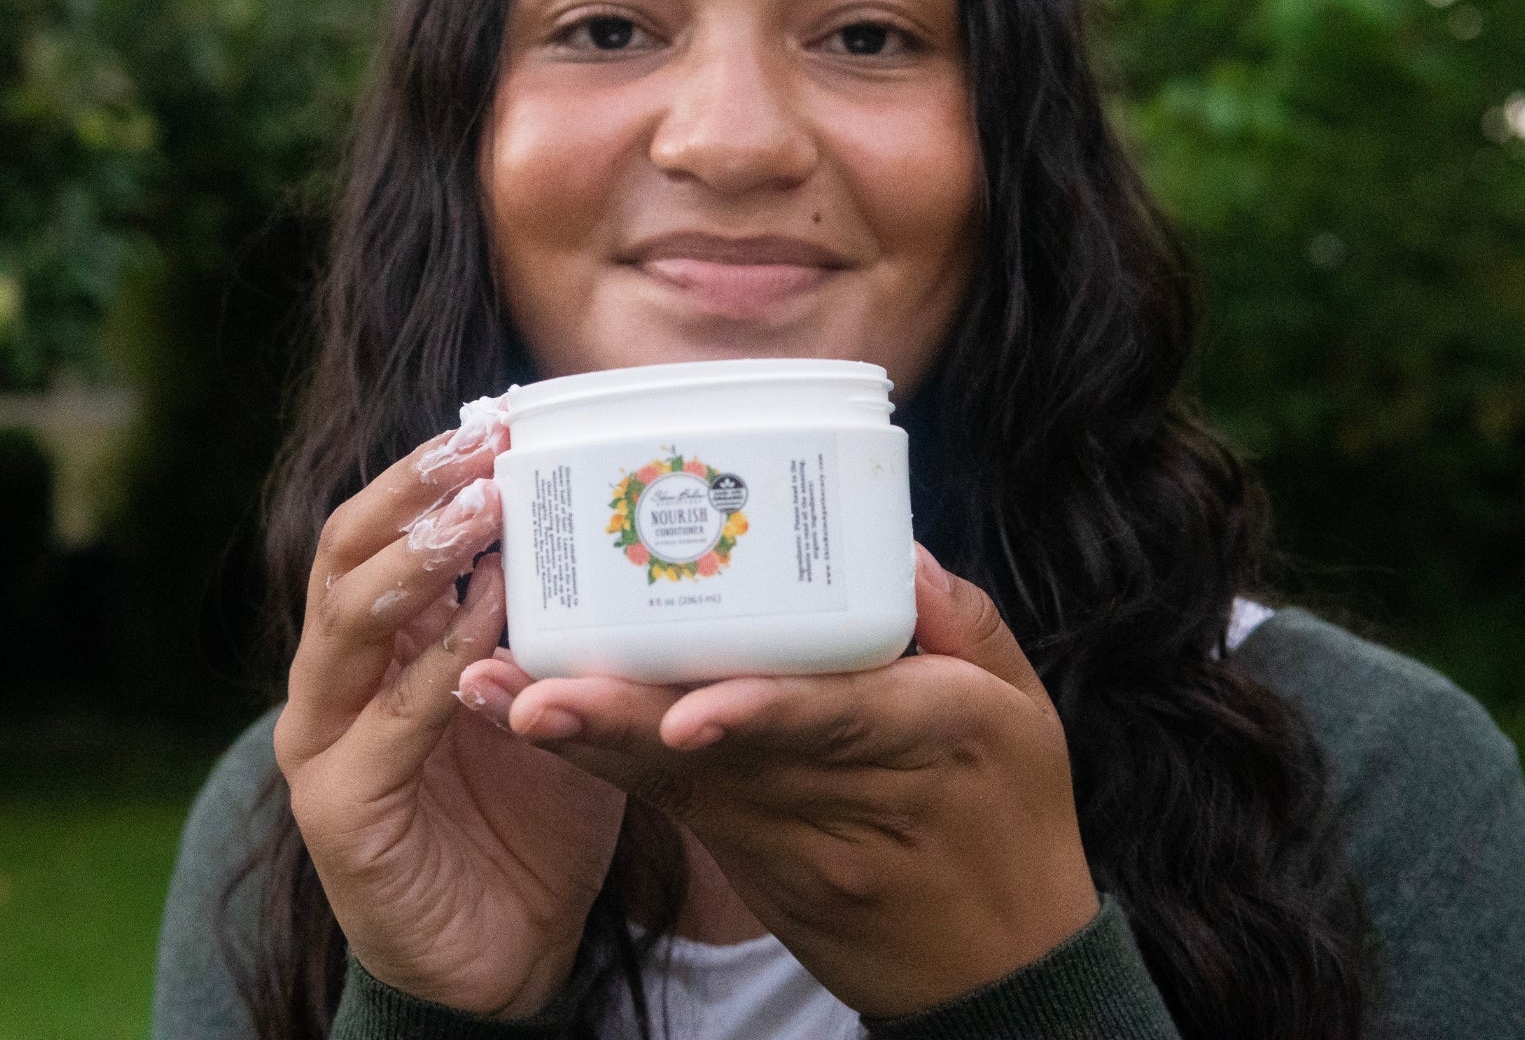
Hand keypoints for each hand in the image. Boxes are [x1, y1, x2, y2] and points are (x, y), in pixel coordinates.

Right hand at [273, 415, 625, 1018]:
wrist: (510, 956)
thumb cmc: (534, 815)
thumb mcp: (551, 691)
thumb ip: (553, 619)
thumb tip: (609, 517)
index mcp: (377, 645)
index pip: (377, 533)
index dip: (428, 472)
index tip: (501, 418)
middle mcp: (334, 683)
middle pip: (342, 555)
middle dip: (411, 492)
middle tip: (484, 446)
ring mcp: (324, 746)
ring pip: (345, 624)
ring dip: (417, 561)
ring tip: (483, 512)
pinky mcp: (343, 812)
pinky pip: (392, 721)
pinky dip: (444, 666)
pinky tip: (495, 626)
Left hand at [457, 546, 1097, 1017]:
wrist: (999, 975)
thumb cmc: (1016, 821)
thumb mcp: (1023, 711)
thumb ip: (962, 620)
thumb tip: (897, 549)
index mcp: (925, 741)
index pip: (830, 725)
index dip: (754, 715)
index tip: (684, 709)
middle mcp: (842, 798)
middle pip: (719, 759)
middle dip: (619, 725)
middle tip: (531, 695)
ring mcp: (787, 842)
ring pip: (675, 788)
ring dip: (585, 742)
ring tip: (500, 695)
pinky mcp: (751, 863)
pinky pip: (675, 808)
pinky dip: (606, 764)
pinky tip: (539, 723)